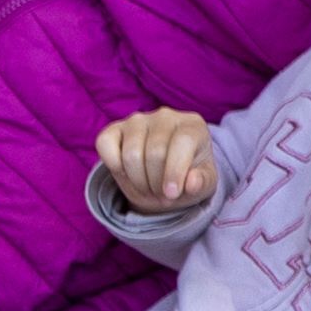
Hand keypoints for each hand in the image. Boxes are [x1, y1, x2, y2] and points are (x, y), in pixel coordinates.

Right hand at [95, 108, 220, 216]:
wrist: (166, 175)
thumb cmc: (189, 175)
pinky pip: (105, 145)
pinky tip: (129, 174)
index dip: (175, 172)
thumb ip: (202, 183)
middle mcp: (165, 116)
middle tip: (162, 195)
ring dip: (138, 181)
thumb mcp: (204, 184)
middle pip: (155, 153)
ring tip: (149, 188)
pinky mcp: (114, 128)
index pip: (183, 142)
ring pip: (131, 154)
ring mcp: (137, 120)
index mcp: (193, 125)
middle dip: (157, 183)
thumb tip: (191, 183)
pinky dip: (115, 167)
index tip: (172, 194)